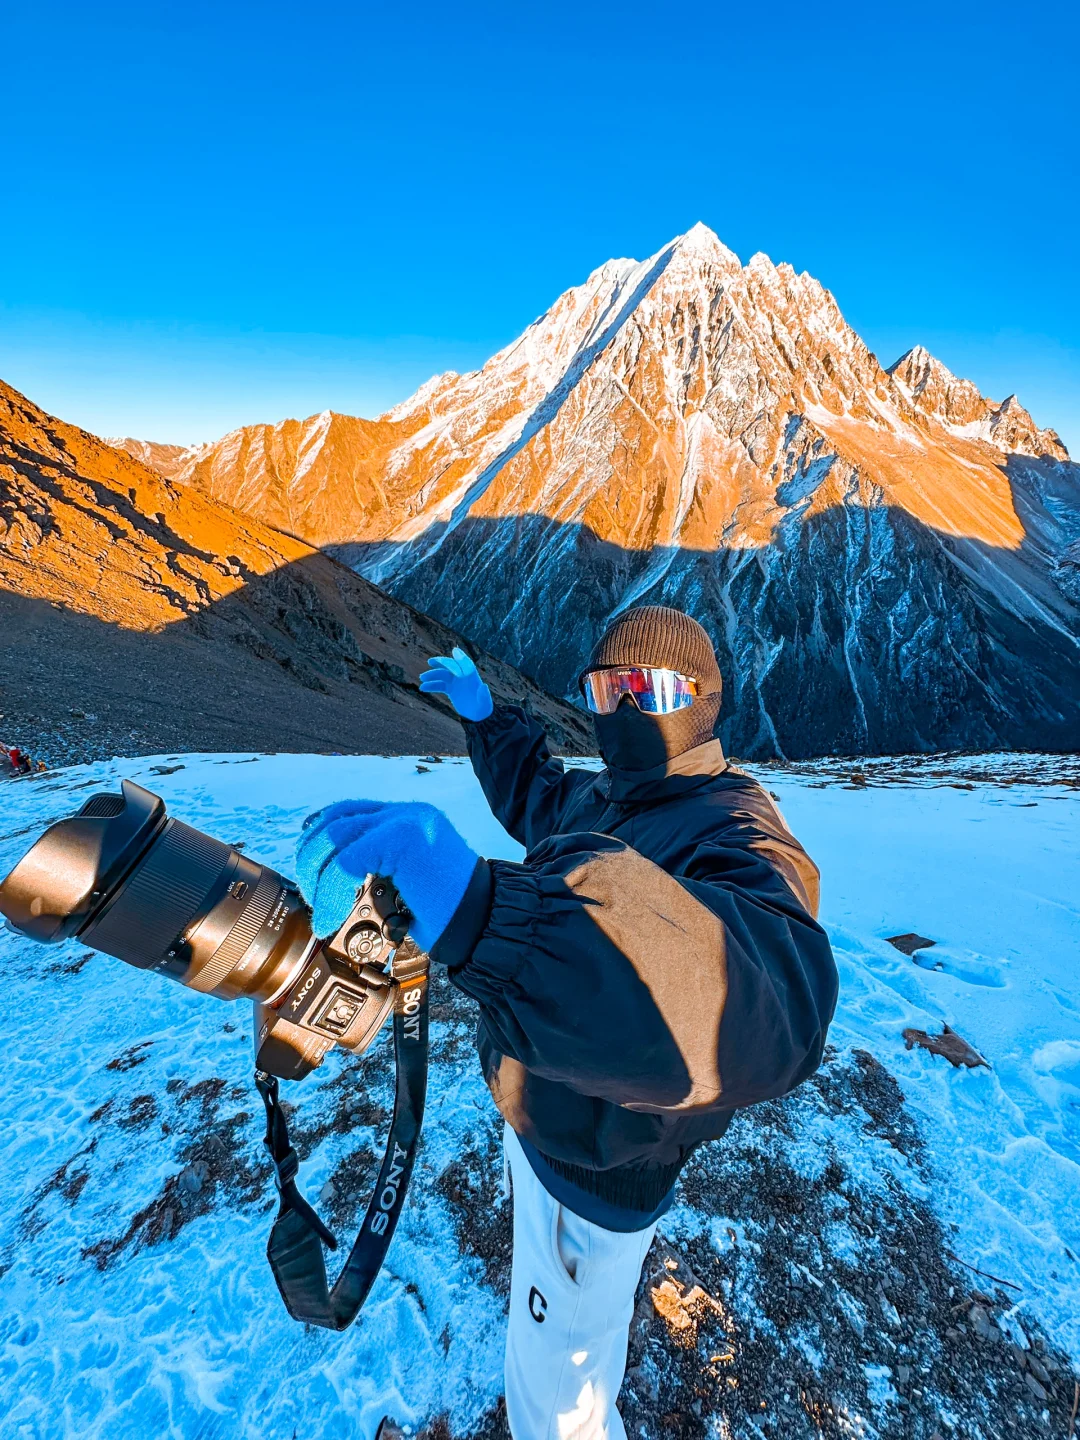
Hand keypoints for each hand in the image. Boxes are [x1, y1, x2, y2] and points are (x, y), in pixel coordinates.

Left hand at [295, 799, 479, 952]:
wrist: (484, 920)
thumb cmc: (448, 912)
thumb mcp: (408, 882)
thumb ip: (380, 868)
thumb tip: (334, 882)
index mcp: (408, 819)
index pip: (350, 811)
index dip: (319, 834)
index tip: (308, 866)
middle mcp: (405, 813)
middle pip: (335, 820)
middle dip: (310, 858)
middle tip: (312, 896)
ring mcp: (404, 821)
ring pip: (334, 836)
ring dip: (316, 875)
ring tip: (321, 908)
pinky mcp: (401, 839)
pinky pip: (346, 862)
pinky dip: (331, 892)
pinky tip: (332, 916)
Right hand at [419, 647, 492, 721]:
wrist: (477, 714)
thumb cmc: (483, 707)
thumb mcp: (484, 702)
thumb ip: (484, 695)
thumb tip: (484, 686)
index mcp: (472, 677)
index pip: (466, 664)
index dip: (461, 657)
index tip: (454, 651)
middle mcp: (463, 677)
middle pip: (451, 666)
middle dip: (442, 663)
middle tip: (431, 662)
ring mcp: (455, 682)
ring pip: (442, 674)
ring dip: (432, 674)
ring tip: (422, 677)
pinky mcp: (450, 689)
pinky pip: (439, 685)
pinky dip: (431, 685)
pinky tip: (423, 687)